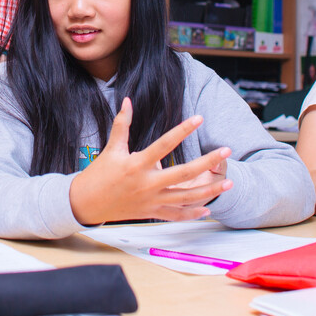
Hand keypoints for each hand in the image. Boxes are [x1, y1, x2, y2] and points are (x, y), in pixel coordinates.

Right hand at [68, 97, 231, 225]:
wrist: (87, 203)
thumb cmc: (99, 174)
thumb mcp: (111, 147)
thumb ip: (122, 124)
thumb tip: (127, 100)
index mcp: (137, 164)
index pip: (165, 144)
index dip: (183, 130)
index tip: (199, 119)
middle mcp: (147, 183)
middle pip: (184, 173)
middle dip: (208, 163)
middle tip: (226, 151)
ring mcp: (151, 200)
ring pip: (186, 197)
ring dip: (210, 191)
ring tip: (229, 183)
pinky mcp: (151, 213)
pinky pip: (176, 215)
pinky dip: (193, 214)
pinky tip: (208, 209)